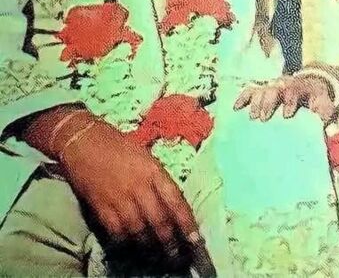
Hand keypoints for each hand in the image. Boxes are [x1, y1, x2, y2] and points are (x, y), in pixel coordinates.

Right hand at [57, 118, 203, 270]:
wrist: (84, 140)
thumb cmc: (118, 144)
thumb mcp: (145, 156)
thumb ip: (157, 178)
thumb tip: (170, 202)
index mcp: (154, 170)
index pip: (175, 201)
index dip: (186, 223)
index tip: (195, 240)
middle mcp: (139, 186)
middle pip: (159, 220)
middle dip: (170, 242)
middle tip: (177, 257)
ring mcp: (119, 198)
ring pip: (139, 230)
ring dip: (149, 246)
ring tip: (157, 257)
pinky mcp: (101, 207)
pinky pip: (116, 231)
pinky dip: (125, 242)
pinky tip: (131, 248)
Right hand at [234, 74, 335, 122]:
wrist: (314, 87)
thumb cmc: (319, 102)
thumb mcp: (326, 108)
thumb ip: (326, 118)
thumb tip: (329, 132)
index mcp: (301, 87)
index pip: (294, 90)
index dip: (289, 101)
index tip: (286, 116)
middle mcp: (285, 84)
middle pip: (274, 88)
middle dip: (267, 102)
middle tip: (263, 118)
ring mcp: (273, 86)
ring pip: (262, 88)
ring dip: (255, 101)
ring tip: (251, 117)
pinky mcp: (264, 90)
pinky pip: (251, 90)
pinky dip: (243, 97)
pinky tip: (236, 108)